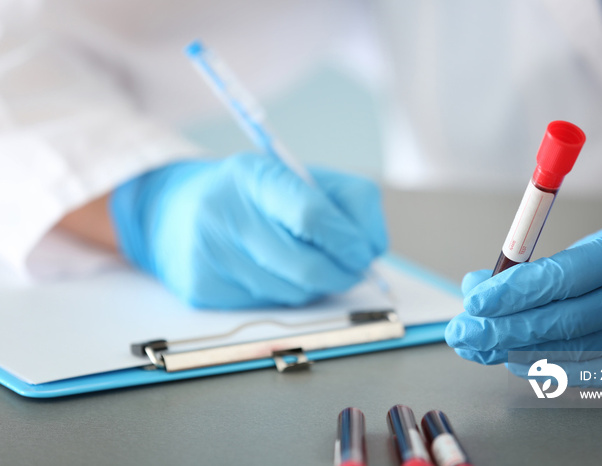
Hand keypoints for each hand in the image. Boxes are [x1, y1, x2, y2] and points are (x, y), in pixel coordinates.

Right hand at [109, 153, 387, 307]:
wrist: (171, 213)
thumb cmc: (248, 194)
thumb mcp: (294, 176)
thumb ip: (344, 201)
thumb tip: (372, 247)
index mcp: (254, 175)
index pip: (311, 214)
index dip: (347, 240)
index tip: (365, 251)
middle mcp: (225, 214)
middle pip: (306, 265)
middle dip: (343, 273)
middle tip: (353, 269)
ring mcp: (209, 255)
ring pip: (292, 292)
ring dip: (316, 285)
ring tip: (307, 262)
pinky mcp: (202, 289)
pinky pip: (268, 305)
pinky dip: (285, 293)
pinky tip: (273, 272)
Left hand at [445, 218, 601, 384]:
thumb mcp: (578, 247)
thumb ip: (530, 267)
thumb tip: (475, 286)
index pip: (561, 277)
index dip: (513, 291)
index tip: (474, 300)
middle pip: (562, 320)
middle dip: (502, 328)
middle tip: (462, 331)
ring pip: (570, 349)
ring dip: (512, 350)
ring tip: (474, 345)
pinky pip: (587, 373)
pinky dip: (545, 368)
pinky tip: (510, 361)